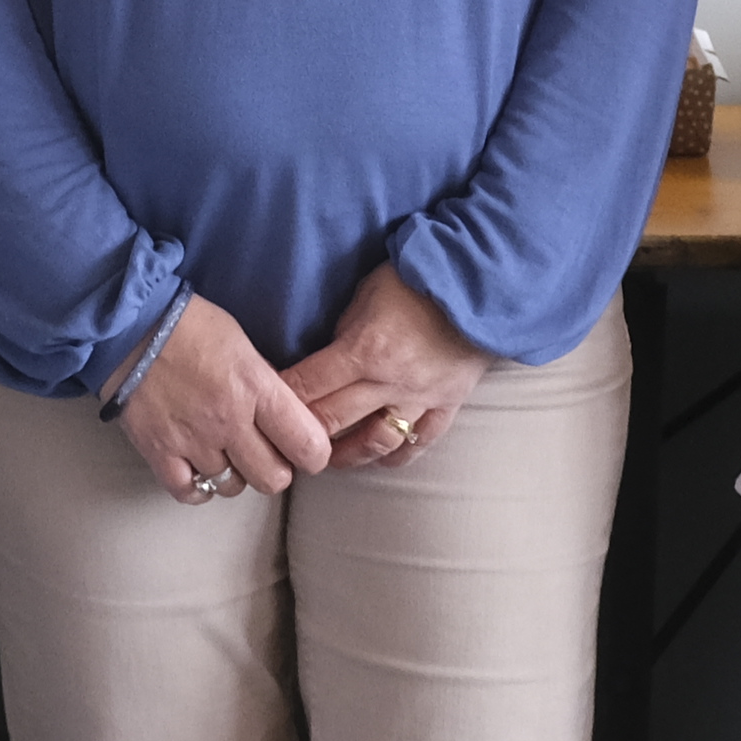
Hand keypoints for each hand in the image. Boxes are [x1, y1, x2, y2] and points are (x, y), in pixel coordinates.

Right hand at [111, 293, 336, 507]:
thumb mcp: (243, 344)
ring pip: (232, 486)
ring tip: (225, 452)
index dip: (313, 452)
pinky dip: (197, 487)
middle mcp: (228, 420)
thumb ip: (265, 384)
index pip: (308, 445)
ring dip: (233, 474)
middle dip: (275, 469)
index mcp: (256, 388)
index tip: (305, 447)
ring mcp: (192, 440)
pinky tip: (198, 470)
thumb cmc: (189, 325)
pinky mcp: (158, 451)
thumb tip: (282, 415)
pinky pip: (188, 492)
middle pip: (273, 479)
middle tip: (265, 453)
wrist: (130, 325)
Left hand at [279, 268, 489, 468]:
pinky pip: (419, 441)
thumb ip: (344, 330)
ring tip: (325, 461)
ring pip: (375, 442)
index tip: (259, 406)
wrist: (482, 284)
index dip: (279, 398)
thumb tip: (323, 357)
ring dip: (345, 456)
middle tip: (280, 442)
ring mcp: (420, 398)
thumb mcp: (367, 294)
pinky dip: (396, 455)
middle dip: (301, 433)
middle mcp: (389, 382)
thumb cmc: (418, 279)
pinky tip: (377, 458)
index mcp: (364, 350)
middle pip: (333, 420)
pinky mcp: (447, 404)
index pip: (309, 385)